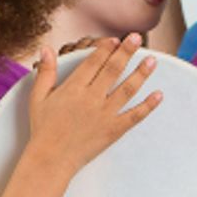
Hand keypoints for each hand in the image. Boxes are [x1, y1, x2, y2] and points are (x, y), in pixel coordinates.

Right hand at [25, 34, 161, 177]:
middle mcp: (91, 98)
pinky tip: (158, 95)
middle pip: (113, 70)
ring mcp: (104, 114)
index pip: (93, 62)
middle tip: (137, 38)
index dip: (106, 48)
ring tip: (151, 60)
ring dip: (141, 73)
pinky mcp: (113, 130)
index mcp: (73, 88)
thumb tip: (46, 49)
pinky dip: (148, 106)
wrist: (51, 158)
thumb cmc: (42, 128)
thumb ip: (45, 72)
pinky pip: (134, 115)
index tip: (115, 40)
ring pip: (127, 89)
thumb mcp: (38, 97)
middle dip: (126, 52)